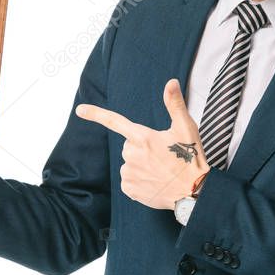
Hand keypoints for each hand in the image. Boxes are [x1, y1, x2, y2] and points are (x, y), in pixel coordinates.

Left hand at [75, 78, 209, 209]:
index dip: (96, 114)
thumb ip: (174, 104)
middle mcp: (131, 154)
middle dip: (141, 148)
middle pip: (128, 145)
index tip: (80, 110)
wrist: (195, 192)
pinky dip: (139, 180)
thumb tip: (171, 82)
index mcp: (142, 137)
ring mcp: (129, 173)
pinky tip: (154, 182)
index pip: (114, 121)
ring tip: (160, 170)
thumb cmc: (191, 157)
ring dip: (140, 165)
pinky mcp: (129, 189)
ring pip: (129, 163)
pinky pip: (128, 180)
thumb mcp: (186, 128)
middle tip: (162, 156)